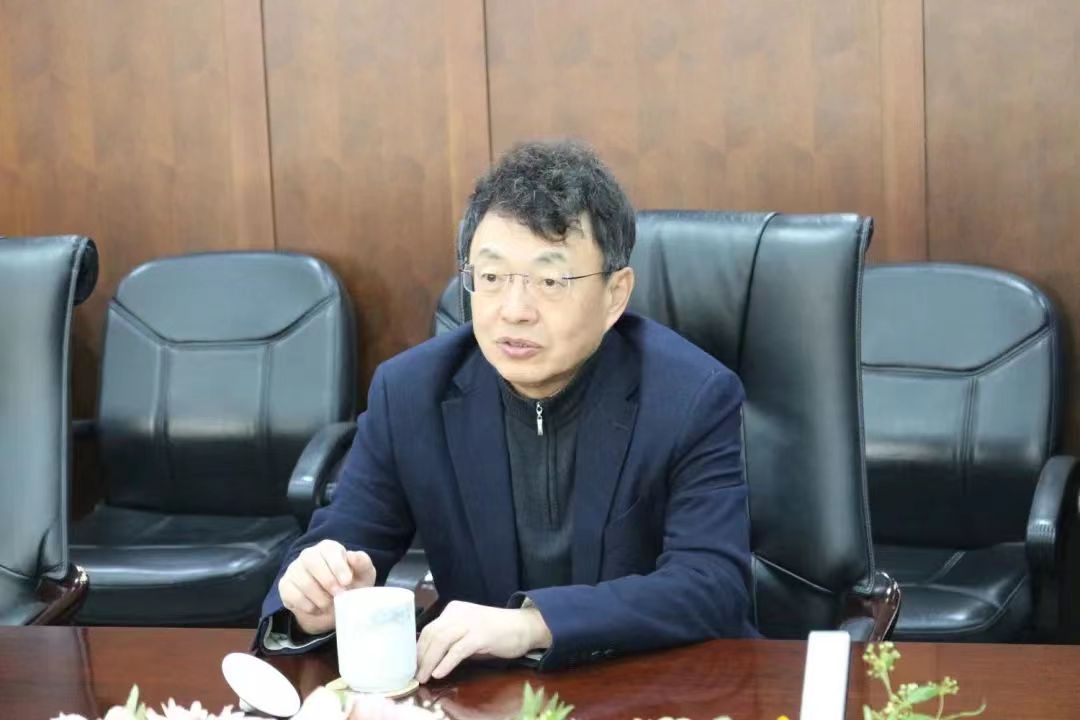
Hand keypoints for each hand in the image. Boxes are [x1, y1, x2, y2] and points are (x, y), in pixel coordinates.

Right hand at [279, 540, 375, 634]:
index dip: (338, 565)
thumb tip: (352, 556)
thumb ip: (362, 563)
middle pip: (311, 561)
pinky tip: (316, 608)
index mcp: (328, 548)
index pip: (328, 550)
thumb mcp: (363, 575)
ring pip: (302, 580)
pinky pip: (292, 594)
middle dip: (327, 580)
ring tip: (329, 604)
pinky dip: (307, 605)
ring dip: (319, 597)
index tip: (347, 581)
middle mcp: (308, 555)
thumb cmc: (351, 586)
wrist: (334, 607)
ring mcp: (294, 569)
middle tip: (338, 595)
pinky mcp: (285, 585)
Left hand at [415, 601, 551, 682]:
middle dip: (421, 656)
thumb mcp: (469, 630)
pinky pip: (458, 649)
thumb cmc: (496, 631)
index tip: (414, 664)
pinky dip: (446, 662)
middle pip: (432, 634)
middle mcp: (459, 613)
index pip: (429, 628)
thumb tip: (430, 657)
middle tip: (416, 674)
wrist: (524, 626)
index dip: (419, 648)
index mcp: (454, 610)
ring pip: (441, 641)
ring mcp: (470, 622)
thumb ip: (452, 638)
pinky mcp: (481, 635)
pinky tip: (439, 673)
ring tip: (424, 677)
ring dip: (429, 661)